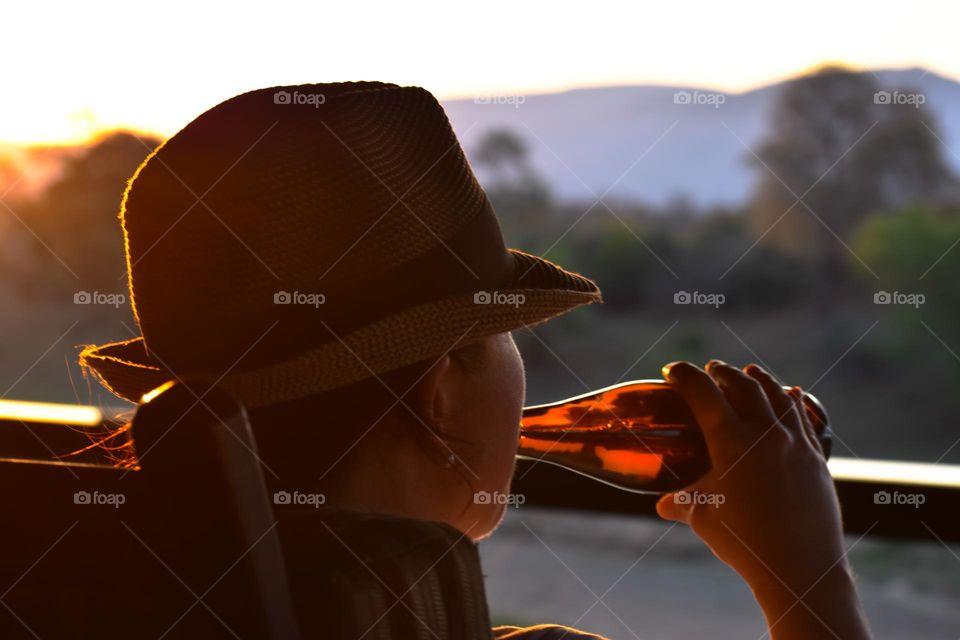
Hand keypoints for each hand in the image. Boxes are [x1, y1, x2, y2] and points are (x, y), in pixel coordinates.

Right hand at [656, 361, 847, 596]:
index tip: (672, 370)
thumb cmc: (744, 542)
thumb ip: (682, 503)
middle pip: (743, 384)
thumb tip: (664, 504)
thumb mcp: (703, 518)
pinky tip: (790, 395)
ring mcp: (795, 442)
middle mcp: (765, 433)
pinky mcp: (815, 457)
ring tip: (749, 372)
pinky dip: (791, 401)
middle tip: (710, 370)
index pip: (702, 392)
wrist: (800, 567)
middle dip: (723, 372)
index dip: (684, 375)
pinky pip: (803, 417)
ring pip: (777, 395)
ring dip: (759, 379)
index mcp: (731, 442)